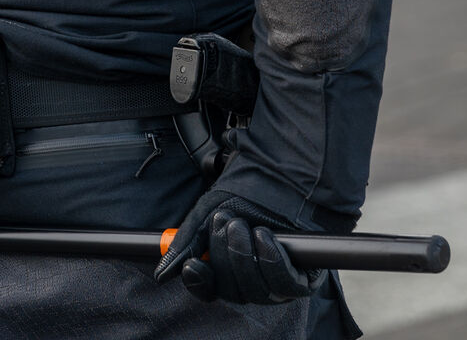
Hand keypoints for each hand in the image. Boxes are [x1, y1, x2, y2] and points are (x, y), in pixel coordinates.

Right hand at [154, 189, 325, 303]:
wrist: (281, 175)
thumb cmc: (246, 194)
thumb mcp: (207, 213)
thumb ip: (185, 243)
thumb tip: (162, 273)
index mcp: (227, 269)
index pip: (210, 289)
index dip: (199, 282)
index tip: (192, 264)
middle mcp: (252, 280)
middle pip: (232, 291)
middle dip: (225, 255)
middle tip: (227, 222)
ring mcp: (277, 282)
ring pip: (257, 291)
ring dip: (245, 255)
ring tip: (245, 224)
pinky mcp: (304, 278)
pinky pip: (284, 285)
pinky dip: (270, 260)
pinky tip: (265, 235)